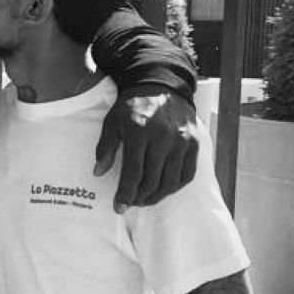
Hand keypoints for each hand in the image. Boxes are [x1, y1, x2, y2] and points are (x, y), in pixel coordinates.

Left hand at [94, 89, 198, 210]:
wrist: (162, 86)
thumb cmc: (133, 106)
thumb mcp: (112, 121)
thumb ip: (105, 147)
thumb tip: (98, 172)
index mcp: (139, 132)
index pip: (132, 172)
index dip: (125, 194)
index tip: (119, 207)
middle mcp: (163, 138)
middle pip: (152, 180)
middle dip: (139, 197)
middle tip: (130, 203)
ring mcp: (182, 141)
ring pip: (170, 181)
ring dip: (156, 196)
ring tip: (144, 200)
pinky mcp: (195, 143)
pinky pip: (187, 174)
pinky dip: (175, 186)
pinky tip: (163, 189)